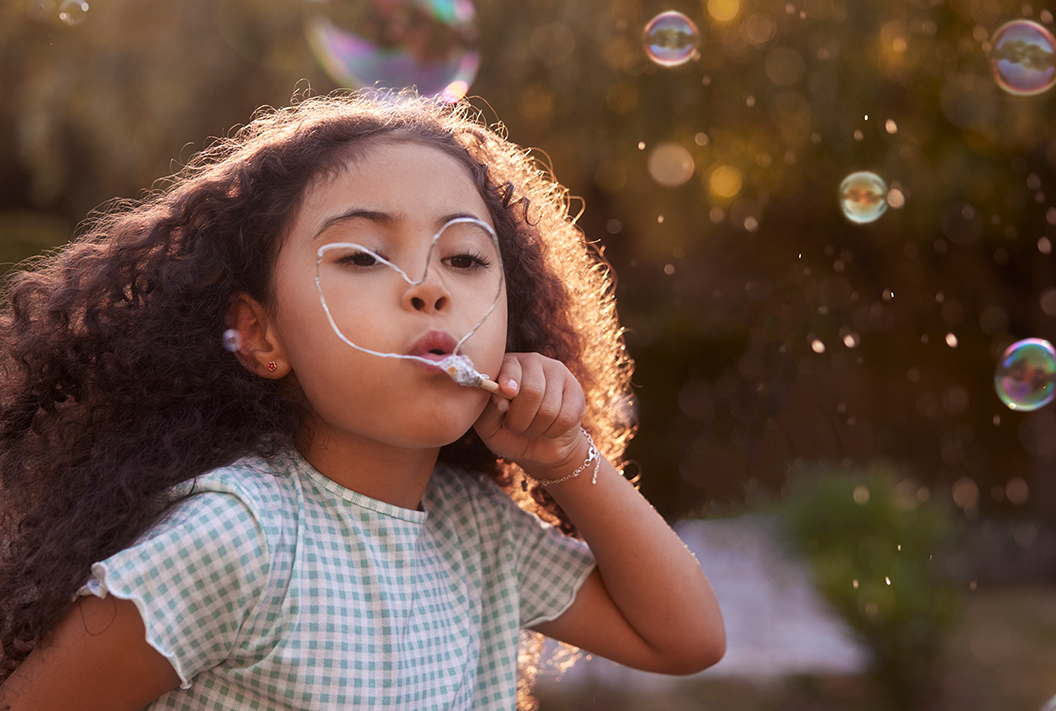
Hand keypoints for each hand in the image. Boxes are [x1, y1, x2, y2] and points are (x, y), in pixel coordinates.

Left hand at [473, 352, 587, 476]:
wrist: (539, 447)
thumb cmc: (508, 433)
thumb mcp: (489, 427)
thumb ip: (489, 411)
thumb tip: (499, 398)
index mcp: (507, 365)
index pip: (511, 367)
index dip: (509, 379)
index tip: (508, 393)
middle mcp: (534, 362)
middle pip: (532, 390)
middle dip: (520, 420)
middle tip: (515, 428)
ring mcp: (558, 373)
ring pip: (549, 408)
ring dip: (536, 429)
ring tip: (531, 429)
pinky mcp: (576, 391)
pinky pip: (566, 417)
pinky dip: (554, 431)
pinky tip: (549, 429)